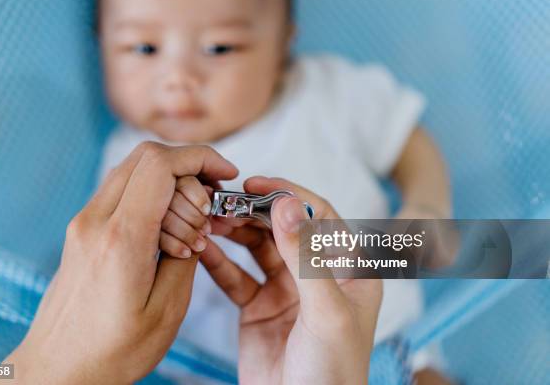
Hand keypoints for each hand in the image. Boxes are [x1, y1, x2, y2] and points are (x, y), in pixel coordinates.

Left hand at [0, 142, 237, 384]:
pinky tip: (167, 234)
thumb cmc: (110, 350)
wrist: (59, 368)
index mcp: (121, 240)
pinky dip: (152, 199)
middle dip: (190, 171)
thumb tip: (197, 220)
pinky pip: (122, 192)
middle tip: (210, 211)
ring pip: (134, 170)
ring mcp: (84, 222)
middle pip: (147, 157)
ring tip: (190, 232)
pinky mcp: (83, 229)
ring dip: (171, 186)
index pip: (161, 166)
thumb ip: (187, 255)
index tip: (226, 174)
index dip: (201, 158)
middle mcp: (95, 221)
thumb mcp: (167, 309)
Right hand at [201, 177, 382, 384]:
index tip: (256, 185)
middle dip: (254, 212)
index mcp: (348, 270)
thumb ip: (306, 258)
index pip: (319, 216)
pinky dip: (219, 262)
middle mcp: (317, 275)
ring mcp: (286, 290)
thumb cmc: (332, 373)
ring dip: (234, 232)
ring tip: (210, 220)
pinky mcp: (259, 308)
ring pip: (257, 248)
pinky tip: (202, 249)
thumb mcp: (325, 311)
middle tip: (224, 202)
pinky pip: (236, 277)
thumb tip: (286, 205)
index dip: (288, 196)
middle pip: (283, 228)